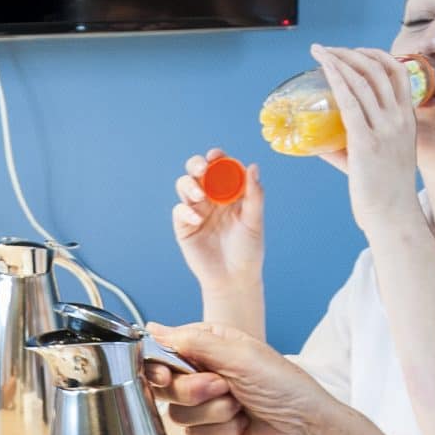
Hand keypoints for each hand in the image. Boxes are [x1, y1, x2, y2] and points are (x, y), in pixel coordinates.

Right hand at [141, 320, 345, 434]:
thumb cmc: (283, 385)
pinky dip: (222, 433)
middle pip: (165, 387)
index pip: (164, 352)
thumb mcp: (239, 353)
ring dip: (214, 412)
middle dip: (195, 390)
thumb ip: (194, 341)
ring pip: (178, 415)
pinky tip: (243, 427)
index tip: (166, 373)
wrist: (304, 430)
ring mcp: (204, 409)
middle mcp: (202, 377)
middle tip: (223, 387)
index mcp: (207, 349)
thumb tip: (154, 328)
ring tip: (241, 408)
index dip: (159, 365)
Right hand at [170, 148, 265, 300]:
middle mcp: (211, 198)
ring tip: (200, 196)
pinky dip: (185, 210)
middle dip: (196, 165)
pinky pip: (179, 211)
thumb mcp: (254, 221)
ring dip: (189, 185)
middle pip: (197, 172)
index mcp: (229, 193)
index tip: (217, 156)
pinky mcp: (184, 227)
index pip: (220, 168)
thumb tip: (253, 167)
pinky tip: (197, 219)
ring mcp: (196, 211)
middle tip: (202, 168)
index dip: (216, 158)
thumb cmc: (248, 250)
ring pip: (184, 186)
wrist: (234, 278)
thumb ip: (254, 195)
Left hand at [310, 46, 429, 243]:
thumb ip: (351, 147)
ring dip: (339, 60)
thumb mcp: (378, 159)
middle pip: (378, 70)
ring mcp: (386, 129)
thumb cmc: (384, 192)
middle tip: (329, 50)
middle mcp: (400, 119)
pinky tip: (325, 67)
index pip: (397, 72)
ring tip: (320, 52)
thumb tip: (319, 142)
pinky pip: (351, 102)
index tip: (353, 52)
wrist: (393, 217)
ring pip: (363, 80)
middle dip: (351, 53)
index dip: (374, 55)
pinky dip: (337, 79)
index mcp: (407, 119)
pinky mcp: (367, 142)